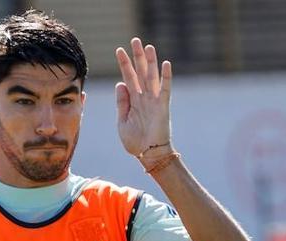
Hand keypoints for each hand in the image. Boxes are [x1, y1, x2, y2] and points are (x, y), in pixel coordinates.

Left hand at [115, 38, 172, 162]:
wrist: (148, 155)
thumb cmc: (135, 142)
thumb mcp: (122, 121)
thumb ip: (122, 103)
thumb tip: (120, 84)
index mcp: (133, 101)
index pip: (128, 77)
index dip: (124, 64)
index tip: (119, 50)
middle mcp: (144, 97)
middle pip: (140, 72)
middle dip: (137, 57)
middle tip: (134, 40)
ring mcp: (154, 101)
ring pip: (152, 77)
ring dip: (150, 62)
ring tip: (148, 46)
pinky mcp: (163, 107)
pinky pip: (165, 89)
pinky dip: (166, 77)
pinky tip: (166, 64)